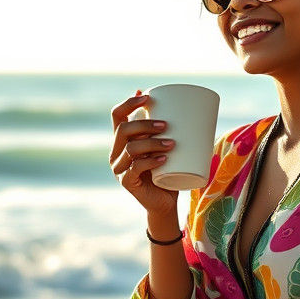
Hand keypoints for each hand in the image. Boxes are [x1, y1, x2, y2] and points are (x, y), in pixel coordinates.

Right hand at [110, 92, 178, 215]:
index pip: (117, 115)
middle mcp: (116, 152)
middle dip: (145, 124)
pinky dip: (151, 162)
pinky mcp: (127, 182)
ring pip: (131, 148)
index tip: (147, 96)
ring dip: (152, 143)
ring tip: (172, 144)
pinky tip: (163, 160)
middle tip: (166, 125)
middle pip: (124, 130)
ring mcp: (119, 168)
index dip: (129, 103)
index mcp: (122, 140)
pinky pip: (135, 168)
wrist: (164, 202)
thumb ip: (167, 130)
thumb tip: (183, 104)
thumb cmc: (167, 170)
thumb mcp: (165, 146)